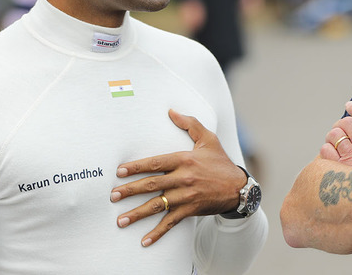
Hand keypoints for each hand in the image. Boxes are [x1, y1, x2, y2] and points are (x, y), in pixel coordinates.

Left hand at [110, 109, 246, 246]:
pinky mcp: (191, 210)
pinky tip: (144, 240)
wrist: (238, 187)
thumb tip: (171, 111)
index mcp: (185, 159)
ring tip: (120, 219)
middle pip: (152, 185)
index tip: (119, 171)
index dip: (136, 167)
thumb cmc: (220, 162)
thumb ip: (189, 124)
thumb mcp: (208, 139)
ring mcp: (187, 196)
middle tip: (113, 195)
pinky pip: (171, 222)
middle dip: (130, 190)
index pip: (156, 163)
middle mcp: (184, 178)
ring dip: (137, 213)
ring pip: (157, 205)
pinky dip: (157, 232)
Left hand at [320, 101, 351, 168]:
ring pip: (334, 134)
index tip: (349, 104)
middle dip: (340, 125)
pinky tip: (330, 159)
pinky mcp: (339, 169)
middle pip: (348, 123)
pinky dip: (325, 151)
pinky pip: (325, 150)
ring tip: (335, 146)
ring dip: (331, 138)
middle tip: (339, 132)